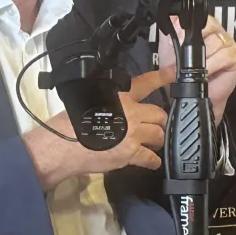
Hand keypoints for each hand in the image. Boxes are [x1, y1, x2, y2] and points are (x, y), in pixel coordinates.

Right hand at [23, 67, 172, 190]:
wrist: (62, 145)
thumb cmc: (68, 122)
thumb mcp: (88, 99)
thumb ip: (108, 100)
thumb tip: (114, 104)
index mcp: (120, 97)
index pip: (146, 83)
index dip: (162, 77)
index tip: (173, 73)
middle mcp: (131, 113)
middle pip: (160, 114)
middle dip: (160, 120)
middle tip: (155, 125)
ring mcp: (134, 134)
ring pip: (159, 135)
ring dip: (157, 139)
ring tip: (152, 143)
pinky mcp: (131, 154)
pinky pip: (151, 158)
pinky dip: (153, 161)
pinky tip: (151, 162)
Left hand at [159, 16, 235, 121]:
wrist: (191, 94)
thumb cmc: (181, 72)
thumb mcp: (169, 51)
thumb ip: (170, 34)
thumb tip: (173, 22)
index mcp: (201, 26)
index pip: (200, 17)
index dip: (190, 27)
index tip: (180, 40)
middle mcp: (216, 31)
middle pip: (209, 27)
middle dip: (194, 46)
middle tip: (185, 60)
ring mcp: (228, 42)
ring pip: (216, 42)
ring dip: (203, 59)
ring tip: (195, 70)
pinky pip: (224, 55)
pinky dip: (213, 65)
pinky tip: (207, 72)